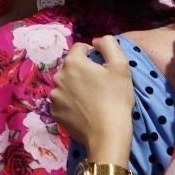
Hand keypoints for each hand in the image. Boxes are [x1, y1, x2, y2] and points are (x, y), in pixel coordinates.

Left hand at [50, 35, 135, 163]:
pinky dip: (71, 103)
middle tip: (99, 84)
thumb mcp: (120, 65)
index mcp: (72, 62)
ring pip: (66, 84)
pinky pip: (63, 101)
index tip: (104, 67)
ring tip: (92, 98)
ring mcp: (54, 96)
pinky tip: (84, 110)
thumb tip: (96, 41)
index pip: (80, 48)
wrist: (107, 134)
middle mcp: (58, 77)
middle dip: (83, 71)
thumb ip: (108, 44)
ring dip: (75, 86)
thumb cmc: (116, 98)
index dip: (93, 54)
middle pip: (71, 67)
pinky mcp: (54, 113)